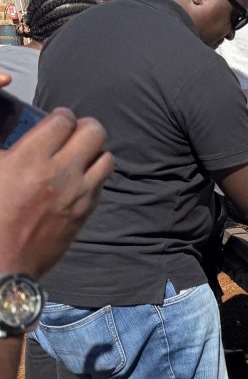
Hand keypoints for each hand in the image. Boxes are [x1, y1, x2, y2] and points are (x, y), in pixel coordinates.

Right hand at [0, 107, 114, 276]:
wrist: (1, 262)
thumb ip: (6, 150)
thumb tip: (19, 136)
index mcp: (29, 159)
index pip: (63, 121)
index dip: (61, 116)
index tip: (57, 119)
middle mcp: (60, 173)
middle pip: (94, 132)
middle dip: (85, 127)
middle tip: (74, 131)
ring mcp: (78, 193)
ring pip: (106, 157)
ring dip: (95, 151)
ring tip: (80, 154)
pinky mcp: (86, 212)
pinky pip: (102, 182)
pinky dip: (94, 175)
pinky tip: (79, 178)